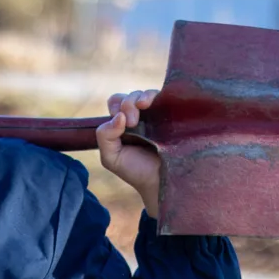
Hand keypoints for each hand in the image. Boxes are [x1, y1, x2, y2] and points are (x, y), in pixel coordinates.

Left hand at [96, 89, 162, 217]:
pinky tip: (155, 102)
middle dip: (128, 103)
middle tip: (132, 122)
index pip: (116, 102)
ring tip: (144, 106)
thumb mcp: (111, 157)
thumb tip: (119, 116)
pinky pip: (166, 98)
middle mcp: (141, 117)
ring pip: (147, 94)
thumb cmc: (136, 171)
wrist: (161, 183)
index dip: (117, 106)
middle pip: (130, 96)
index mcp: (124, 124)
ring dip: (142, 96)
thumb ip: (104, 136)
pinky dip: (159, 95)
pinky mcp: (175, 117)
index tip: (122, 122)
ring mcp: (158, 116)